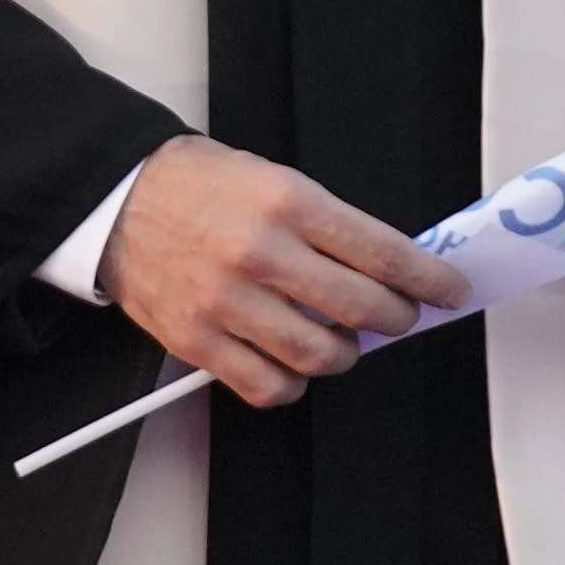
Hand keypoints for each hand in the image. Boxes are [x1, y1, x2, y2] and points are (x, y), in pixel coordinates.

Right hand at [112, 140, 456, 407]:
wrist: (116, 200)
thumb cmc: (199, 186)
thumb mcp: (273, 178)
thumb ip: (327, 225)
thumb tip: (386, 271)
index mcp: (288, 202)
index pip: (381, 252)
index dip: (427, 279)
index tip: (448, 290)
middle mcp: (261, 253)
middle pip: (360, 309)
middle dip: (396, 318)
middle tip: (400, 316)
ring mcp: (227, 302)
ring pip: (318, 356)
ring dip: (344, 354)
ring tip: (340, 340)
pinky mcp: (197, 340)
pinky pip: (266, 386)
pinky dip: (292, 383)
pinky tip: (292, 364)